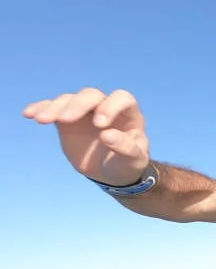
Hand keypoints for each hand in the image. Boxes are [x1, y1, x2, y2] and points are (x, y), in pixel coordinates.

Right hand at [23, 88, 151, 186]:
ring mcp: (85, 111)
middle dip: (77, 105)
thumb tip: (107, 135)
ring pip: (69, 100)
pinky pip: (53, 108)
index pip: (121, 98)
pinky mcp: (67, 119)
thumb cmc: (127, 164)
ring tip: (41, 119)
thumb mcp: (133, 160)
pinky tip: (29, 113)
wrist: (111, 173)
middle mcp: (106, 107)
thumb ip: (125, 147)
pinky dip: (41, 108)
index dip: (110, 107)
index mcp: (128, 113)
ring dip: (54, 107)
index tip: (100, 124)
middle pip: (90, 95)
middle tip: (65, 120)